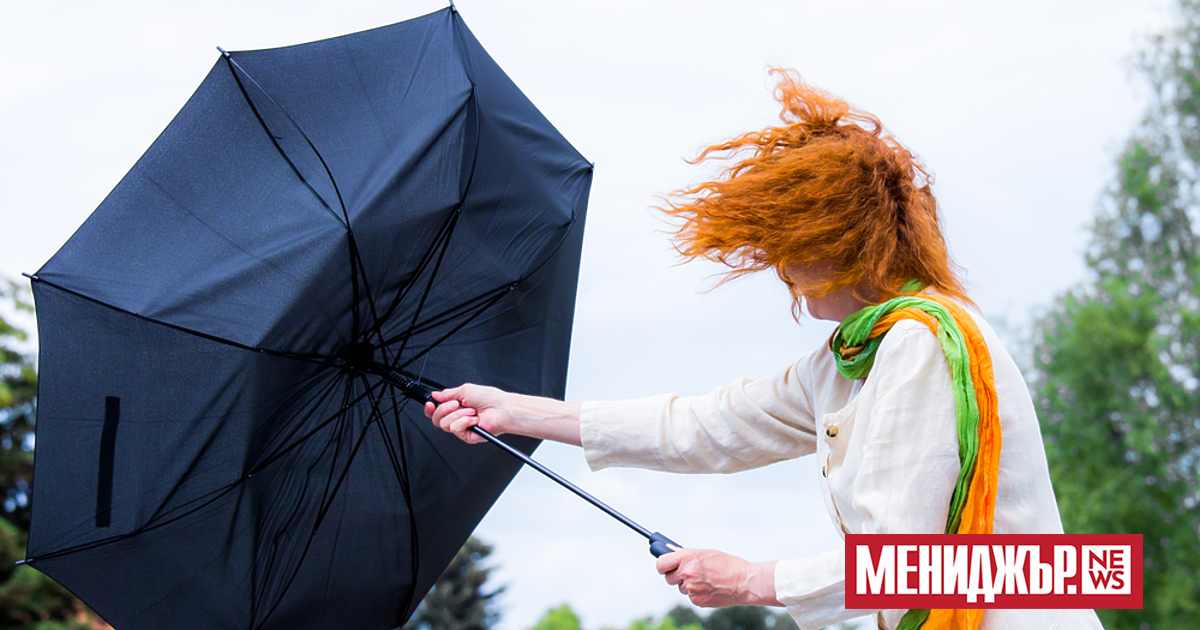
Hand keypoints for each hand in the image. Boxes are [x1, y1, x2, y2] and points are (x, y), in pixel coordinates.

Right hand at [424, 384, 511, 443]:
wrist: (500, 409)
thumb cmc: (489, 398)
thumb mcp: (465, 390)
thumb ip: (447, 394)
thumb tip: (435, 395)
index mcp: (456, 406)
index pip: (436, 411)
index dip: (430, 408)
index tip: (430, 403)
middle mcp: (457, 417)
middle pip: (436, 419)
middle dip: (444, 409)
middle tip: (457, 404)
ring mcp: (461, 427)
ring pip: (444, 424)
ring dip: (458, 414)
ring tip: (471, 411)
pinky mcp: (466, 436)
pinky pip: (455, 429)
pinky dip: (464, 422)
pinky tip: (474, 419)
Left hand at [656, 548, 779, 607]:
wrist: (743, 581)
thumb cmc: (727, 564)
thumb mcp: (705, 553)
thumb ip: (686, 554)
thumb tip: (670, 551)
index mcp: (687, 557)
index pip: (661, 563)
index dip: (662, 565)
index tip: (665, 566)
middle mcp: (687, 572)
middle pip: (668, 578)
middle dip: (676, 576)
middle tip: (687, 573)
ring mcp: (691, 588)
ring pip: (681, 588)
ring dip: (688, 585)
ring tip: (705, 579)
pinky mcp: (697, 600)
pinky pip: (690, 596)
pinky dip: (697, 593)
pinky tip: (709, 587)